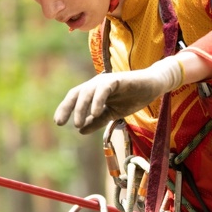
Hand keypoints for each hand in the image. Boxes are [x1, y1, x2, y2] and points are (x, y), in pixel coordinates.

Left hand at [54, 57, 183, 134]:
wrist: (153, 87)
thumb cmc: (133, 98)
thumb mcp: (113, 113)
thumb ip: (97, 120)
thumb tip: (80, 131)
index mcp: (94, 91)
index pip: (75, 98)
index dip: (66, 108)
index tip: (58, 122)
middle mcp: (97, 84)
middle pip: (77, 93)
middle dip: (67, 107)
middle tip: (60, 122)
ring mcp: (106, 81)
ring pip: (87, 91)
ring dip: (81, 107)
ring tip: (77, 123)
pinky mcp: (117, 80)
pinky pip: (103, 89)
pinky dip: (97, 101)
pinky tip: (94, 113)